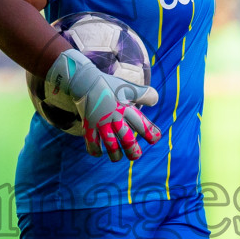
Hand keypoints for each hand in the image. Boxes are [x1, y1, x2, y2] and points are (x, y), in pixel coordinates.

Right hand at [45, 48, 162, 161]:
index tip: (155, 139)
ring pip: (109, 143)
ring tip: (118, 158)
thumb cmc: (108, 84)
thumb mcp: (127, 87)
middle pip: (126, 137)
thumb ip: (143, 94)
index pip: (140, 122)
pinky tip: (98, 154)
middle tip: (136, 156)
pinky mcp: (88, 124)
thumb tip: (155, 100)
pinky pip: (91, 141)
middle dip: (132, 149)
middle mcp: (113, 116)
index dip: (149, 132)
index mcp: (124, 107)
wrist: (83, 80)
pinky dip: (94, 149)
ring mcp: (100, 121)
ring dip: (115, 153)